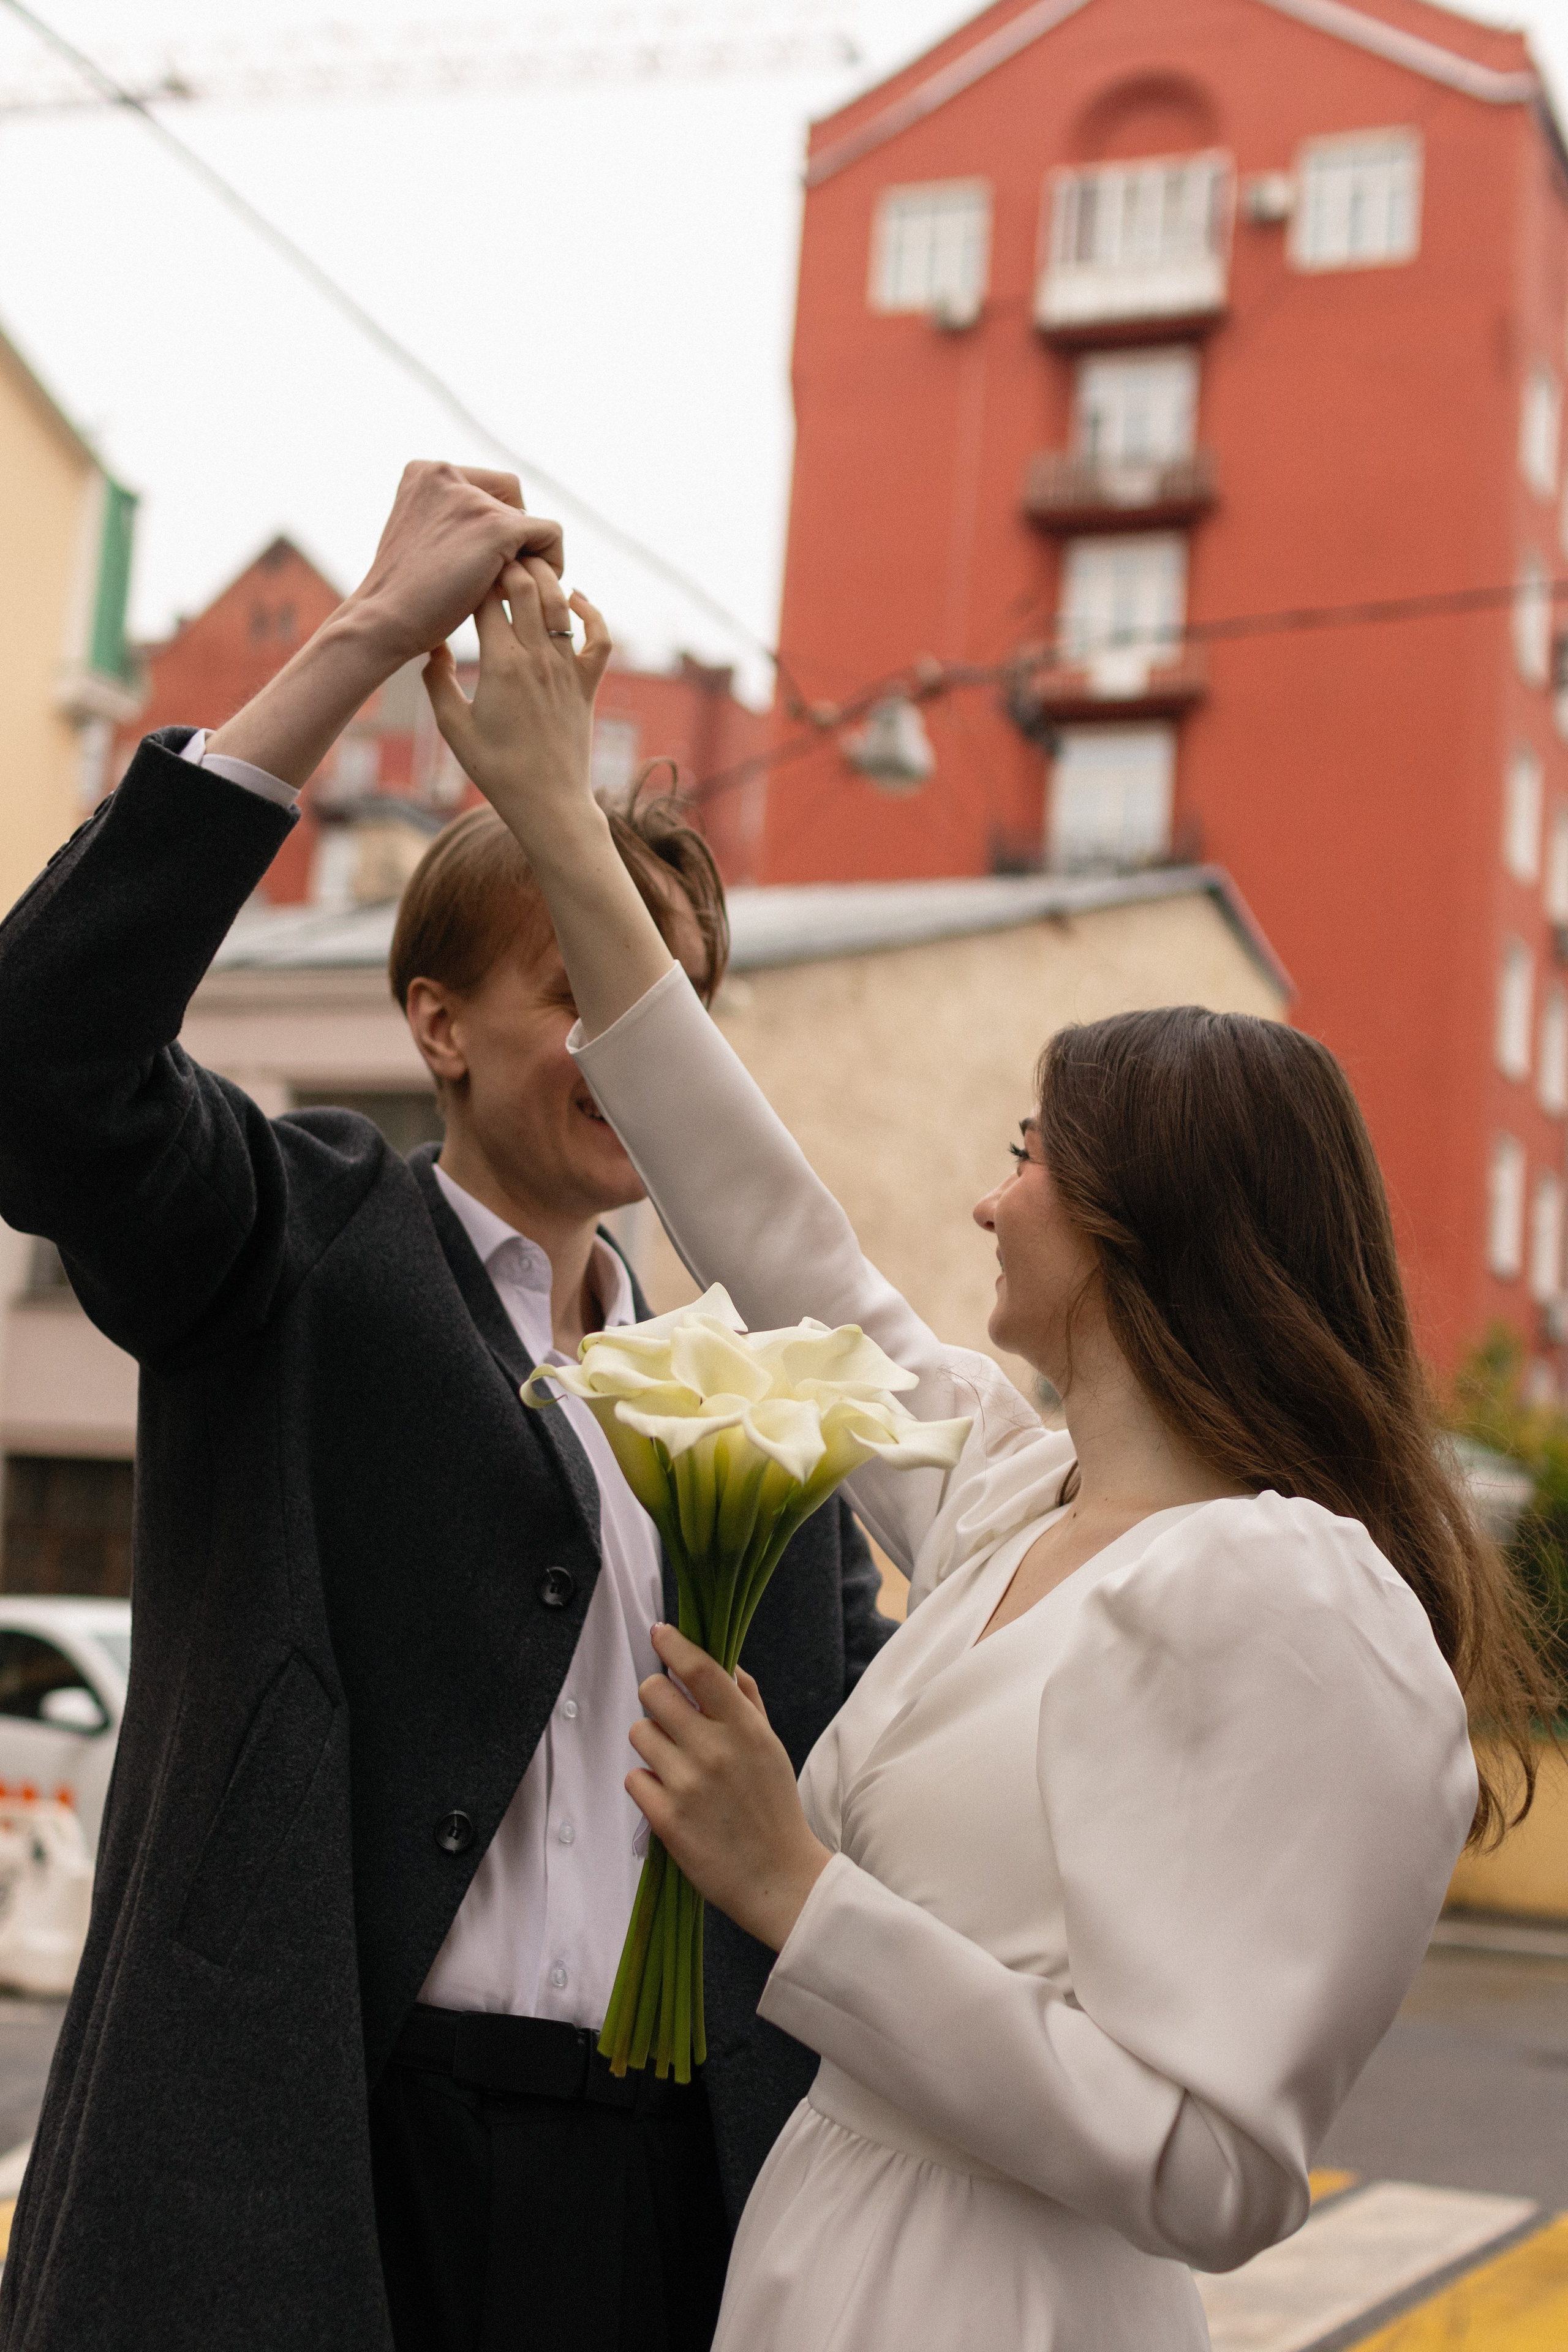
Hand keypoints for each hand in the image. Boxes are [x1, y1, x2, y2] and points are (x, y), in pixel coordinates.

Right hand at [344, 460, 563, 666]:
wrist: (384, 622)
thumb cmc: (404, 594)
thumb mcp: (422, 538)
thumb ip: (452, 519)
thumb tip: (503, 523)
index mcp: (425, 472)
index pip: (486, 487)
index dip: (493, 526)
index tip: (479, 564)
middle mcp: (446, 473)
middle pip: (511, 499)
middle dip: (511, 541)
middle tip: (493, 582)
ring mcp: (470, 498)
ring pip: (530, 519)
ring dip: (525, 557)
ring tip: (502, 591)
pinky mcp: (496, 526)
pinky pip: (550, 535)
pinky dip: (549, 565)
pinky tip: (522, 595)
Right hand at [423, 559, 611, 831]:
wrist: (548, 804)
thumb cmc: (496, 770)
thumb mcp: (452, 727)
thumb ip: (437, 681)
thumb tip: (431, 646)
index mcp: (500, 664)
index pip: (485, 600)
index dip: (472, 578)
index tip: (460, 572)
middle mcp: (537, 659)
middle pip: (525, 587)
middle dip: (508, 563)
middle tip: (493, 555)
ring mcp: (566, 669)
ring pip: (560, 603)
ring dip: (545, 576)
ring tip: (526, 566)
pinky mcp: (588, 684)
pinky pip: (600, 638)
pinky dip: (591, 612)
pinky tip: (576, 597)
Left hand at [627, 1623, 831, 1951]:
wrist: (778, 1879)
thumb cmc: (773, 1808)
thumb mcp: (770, 1746)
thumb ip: (746, 1701)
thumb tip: (724, 1663)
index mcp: (744, 1728)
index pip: (699, 1669)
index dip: (673, 1644)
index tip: (660, 1633)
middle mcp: (714, 1750)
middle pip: (654, 1692)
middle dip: (657, 1696)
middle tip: (670, 1715)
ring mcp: (687, 1784)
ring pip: (639, 1732)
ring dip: (652, 1741)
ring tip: (675, 1762)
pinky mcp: (665, 1818)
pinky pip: (634, 1777)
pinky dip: (647, 1782)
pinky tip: (670, 1794)